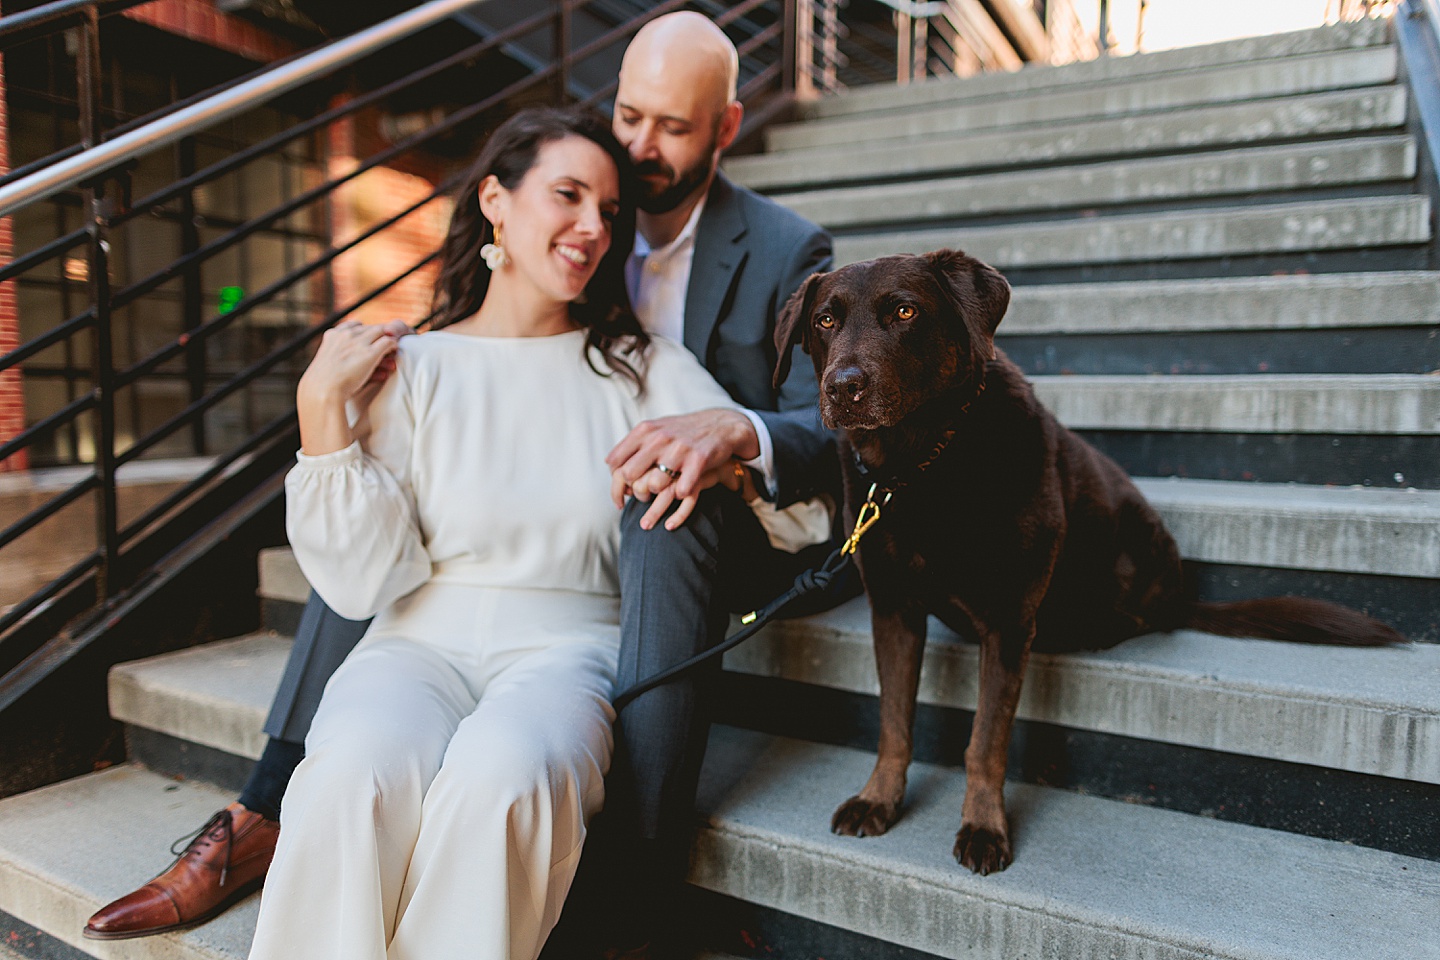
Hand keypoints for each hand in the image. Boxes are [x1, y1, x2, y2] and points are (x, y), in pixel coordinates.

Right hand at [299, 321, 403, 405]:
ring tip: (392, 349)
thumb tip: (344, 361)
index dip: (364, 333)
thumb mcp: (326, 363)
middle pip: (370, 328)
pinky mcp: (370, 353)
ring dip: (388, 339)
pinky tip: (394, 352)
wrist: (323, 391)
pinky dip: (393, 346)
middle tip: (386, 346)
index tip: (369, 341)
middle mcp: (346, 335)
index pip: (354, 325)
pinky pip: (388, 342)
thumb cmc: (323, 384)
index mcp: (332, 335)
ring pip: (381, 331)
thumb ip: (336, 356)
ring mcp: (358, 342)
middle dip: (379, 336)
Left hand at [606, 407, 759, 509]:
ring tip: (665, 493)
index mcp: (645, 430)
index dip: (615, 481)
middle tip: (641, 497)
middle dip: (633, 491)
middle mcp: (659, 438)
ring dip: (657, 495)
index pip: (615, 461)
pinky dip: (681, 495)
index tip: (623, 492)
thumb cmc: (682, 432)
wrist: (721, 425)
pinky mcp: (699, 460)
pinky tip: (682, 492)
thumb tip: (610, 464)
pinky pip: (682, 491)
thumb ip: (633, 445)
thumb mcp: (656, 430)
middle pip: (629, 475)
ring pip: (654, 485)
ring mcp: (679, 449)